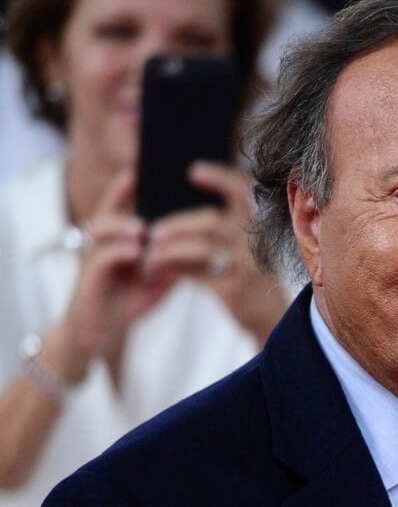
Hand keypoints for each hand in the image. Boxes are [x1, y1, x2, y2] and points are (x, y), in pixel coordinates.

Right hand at [50, 171, 177, 380]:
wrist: (97, 337)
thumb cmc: (126, 304)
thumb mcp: (156, 280)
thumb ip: (173, 262)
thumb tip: (201, 246)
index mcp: (115, 242)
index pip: (118, 208)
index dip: (125, 188)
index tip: (139, 169)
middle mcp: (98, 246)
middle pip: (106, 212)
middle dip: (120, 197)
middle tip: (141, 186)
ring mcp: (90, 261)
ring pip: (100, 232)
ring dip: (122, 227)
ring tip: (142, 227)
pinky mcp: (86, 281)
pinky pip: (100, 260)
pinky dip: (119, 253)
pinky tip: (136, 252)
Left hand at [144, 161, 286, 341]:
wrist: (272, 318)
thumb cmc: (252, 278)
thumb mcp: (249, 250)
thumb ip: (227, 231)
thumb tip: (180, 213)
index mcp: (257, 227)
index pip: (241, 192)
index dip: (219, 178)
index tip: (193, 170)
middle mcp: (254, 244)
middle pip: (211, 222)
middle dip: (178, 223)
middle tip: (153, 230)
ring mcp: (245, 267)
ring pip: (201, 249)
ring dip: (170, 249)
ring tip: (150, 253)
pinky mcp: (233, 290)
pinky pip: (196, 275)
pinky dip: (173, 271)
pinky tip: (157, 271)